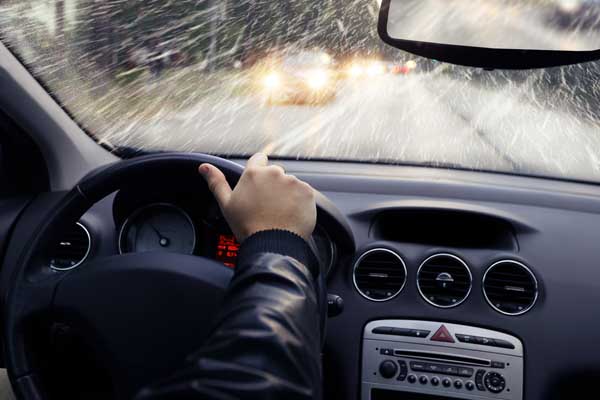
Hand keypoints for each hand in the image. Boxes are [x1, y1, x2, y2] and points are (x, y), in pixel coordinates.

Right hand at [199, 153, 316, 241]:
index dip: (258, 172)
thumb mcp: (227, 204)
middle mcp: (274, 173)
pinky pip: (304, 193)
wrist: (272, 244)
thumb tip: (204, 167)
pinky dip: (300, 202)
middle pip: (275, 173)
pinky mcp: (308, 192)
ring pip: (290, 184)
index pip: (258, 159)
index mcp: (253, 173)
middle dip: (273, 186)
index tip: (259, 186)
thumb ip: (216, 182)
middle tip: (268, 206)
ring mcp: (293, 182)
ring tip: (280, 213)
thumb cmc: (247, 226)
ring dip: (287, 194)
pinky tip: (291, 215)